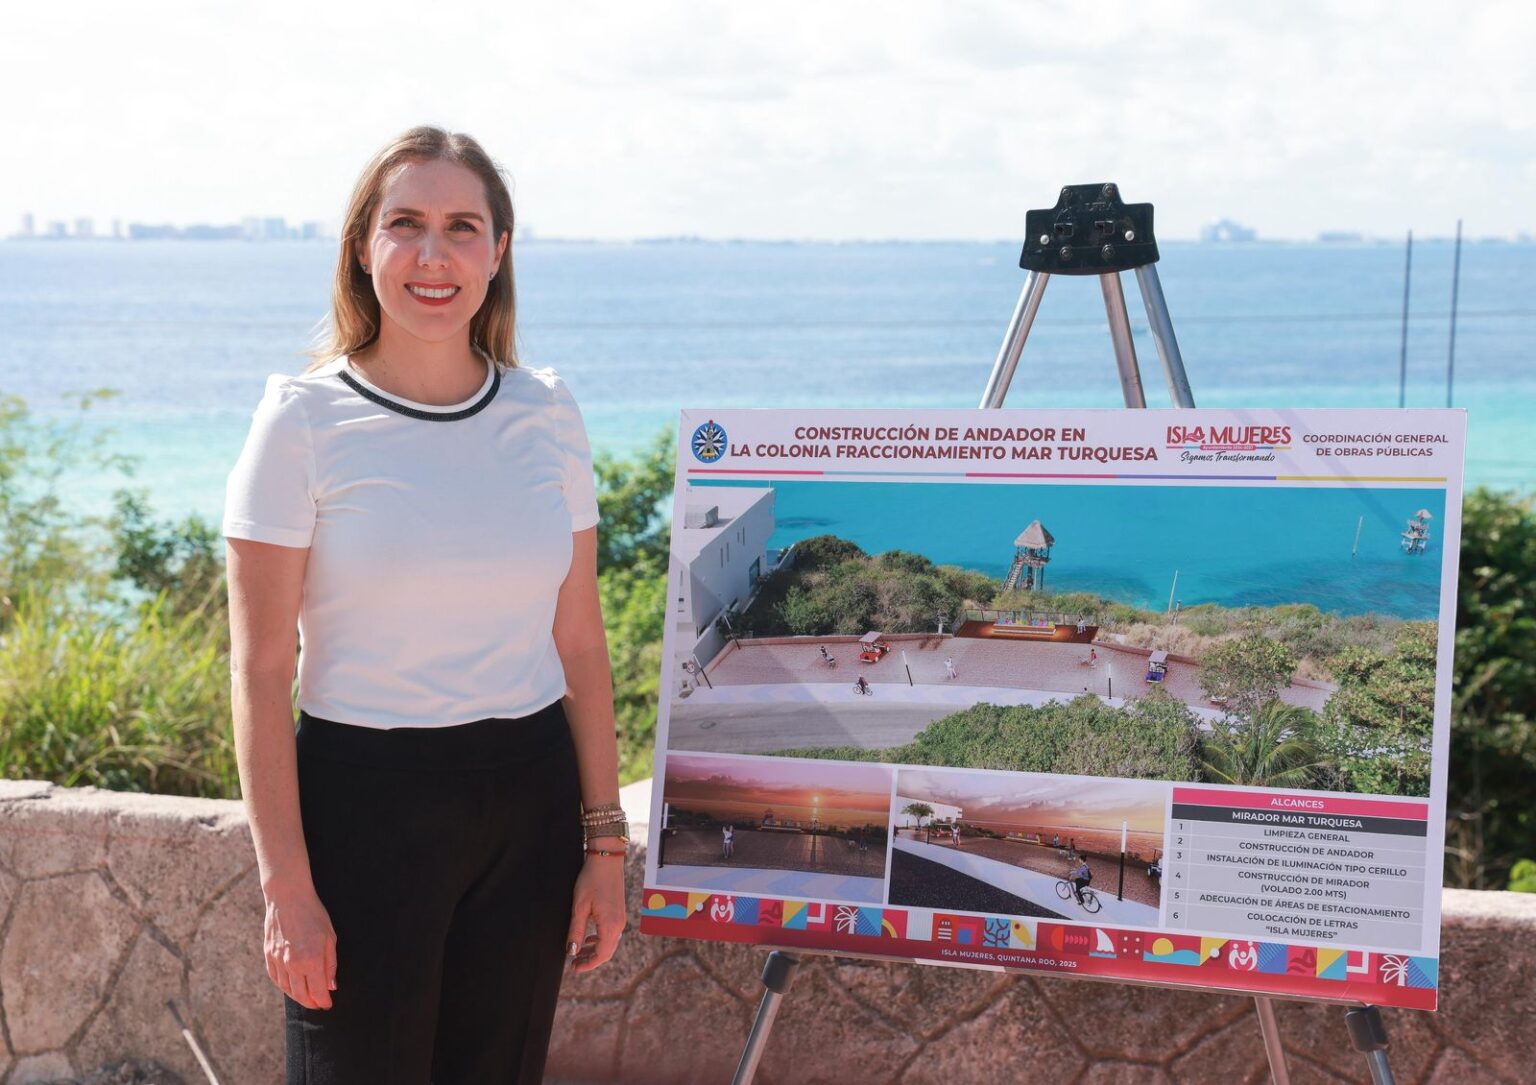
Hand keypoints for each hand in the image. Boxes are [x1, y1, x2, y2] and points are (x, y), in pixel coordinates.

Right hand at [264, 882, 337, 1009]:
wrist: (288, 898)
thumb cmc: (314, 915)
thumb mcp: (330, 937)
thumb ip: (330, 964)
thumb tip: (331, 986)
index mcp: (312, 960)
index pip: (318, 991)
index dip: (323, 1001)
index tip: (328, 1005)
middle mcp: (293, 964)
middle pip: (301, 994)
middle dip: (311, 1002)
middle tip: (318, 1005)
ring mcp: (278, 961)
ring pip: (287, 989)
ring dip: (297, 996)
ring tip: (306, 998)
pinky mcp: (268, 955)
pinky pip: (275, 978)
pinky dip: (284, 986)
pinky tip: (291, 987)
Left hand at [565, 849, 626, 972]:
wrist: (607, 860)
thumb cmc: (592, 880)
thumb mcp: (579, 907)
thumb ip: (576, 931)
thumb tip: (572, 952)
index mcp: (610, 925)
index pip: (601, 955)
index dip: (588, 965)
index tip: (574, 968)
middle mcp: (619, 924)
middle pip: (607, 952)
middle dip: (591, 960)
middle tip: (575, 964)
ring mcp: (620, 918)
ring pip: (609, 943)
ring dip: (595, 950)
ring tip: (579, 952)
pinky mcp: (619, 912)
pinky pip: (611, 934)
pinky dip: (600, 940)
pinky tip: (589, 938)